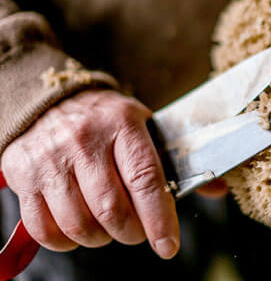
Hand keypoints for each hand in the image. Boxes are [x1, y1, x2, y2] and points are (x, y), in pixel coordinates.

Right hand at [1, 90, 178, 258]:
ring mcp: (50, 160)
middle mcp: (84, 141)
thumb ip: (156, 157)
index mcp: (122, 124)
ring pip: (79, 224)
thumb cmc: (105, 118)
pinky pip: (46, 229)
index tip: (167, 244)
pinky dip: (67, 241)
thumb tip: (174, 201)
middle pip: (111, 209)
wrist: (52, 99)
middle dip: (131, 232)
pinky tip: (79, 228)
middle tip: (136, 231)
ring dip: (100, 237)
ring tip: (108, 227)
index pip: (145, 180)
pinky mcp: (23, 177)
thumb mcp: (138, 122)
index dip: (158, 219)